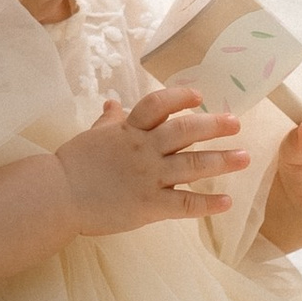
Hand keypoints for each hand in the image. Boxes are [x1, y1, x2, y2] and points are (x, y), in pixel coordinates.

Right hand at [56, 82, 246, 240]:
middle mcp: (143, 149)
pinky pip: (184, 204)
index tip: (199, 95)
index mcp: (129, 130)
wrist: (57, 197)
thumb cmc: (73, 165)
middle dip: (213, 126)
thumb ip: (109, 121)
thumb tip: (113, 104)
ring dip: (221, 161)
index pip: (158, 104)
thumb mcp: (92, 136)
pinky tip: (226, 201)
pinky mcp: (149, 205)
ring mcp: (148, 177)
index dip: (180, 97)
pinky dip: (207, 203)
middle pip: (184, 131)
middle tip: (236, 123)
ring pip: (192, 165)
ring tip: (244, 157)